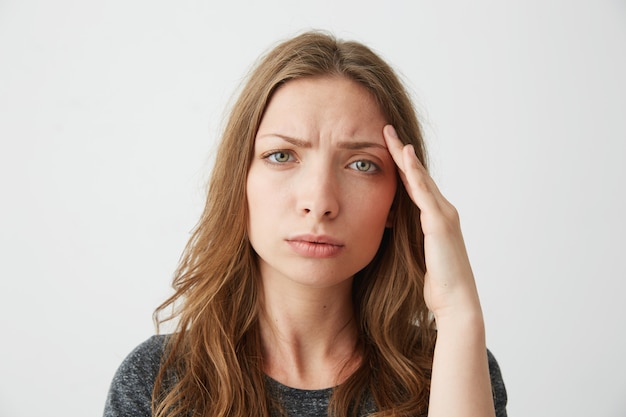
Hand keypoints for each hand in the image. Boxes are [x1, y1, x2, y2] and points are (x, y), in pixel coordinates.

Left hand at [383, 125, 481, 321]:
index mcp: (435, 219)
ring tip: (390, 135)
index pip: (414, 186)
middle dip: (401, 152)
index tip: (384, 148)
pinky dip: (414, 173)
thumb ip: (407, 238)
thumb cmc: (436, 283)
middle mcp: (442, 212)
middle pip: (417, 176)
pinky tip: (404, 157)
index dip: (401, 166)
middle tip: (386, 129)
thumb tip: (388, 227)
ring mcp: (443, 215)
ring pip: (420, 179)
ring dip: (405, 155)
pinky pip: (423, 192)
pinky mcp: (440, 223)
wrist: (456, 302)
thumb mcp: (416, 255)